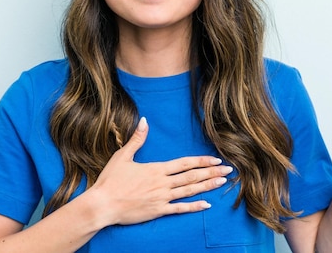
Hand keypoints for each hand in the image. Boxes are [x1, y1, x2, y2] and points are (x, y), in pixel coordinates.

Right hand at [88, 117, 231, 225]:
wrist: (103, 204)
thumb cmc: (111, 180)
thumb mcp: (123, 156)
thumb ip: (137, 139)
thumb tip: (145, 120)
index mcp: (156, 169)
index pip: (184, 163)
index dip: (202, 161)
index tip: (216, 159)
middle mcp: (163, 183)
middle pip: (192, 176)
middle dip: (211, 172)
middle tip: (228, 170)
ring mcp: (162, 198)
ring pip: (190, 191)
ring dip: (207, 186)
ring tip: (222, 182)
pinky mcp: (158, 211)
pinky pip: (180, 209)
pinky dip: (194, 207)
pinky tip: (207, 204)